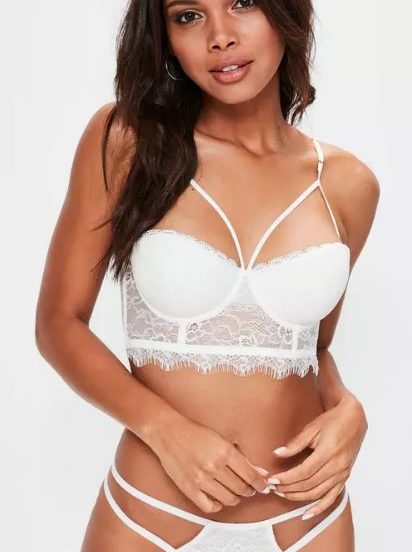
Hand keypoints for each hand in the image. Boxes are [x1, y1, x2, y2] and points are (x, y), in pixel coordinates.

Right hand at [149, 413, 269, 513]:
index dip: (260, 483)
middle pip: (242, 489)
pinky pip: (210, 507)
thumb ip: (242, 457)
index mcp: (225, 451)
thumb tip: (260, 472)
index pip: (251, 475)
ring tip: (234, 490)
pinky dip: (218, 505)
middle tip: (249, 487)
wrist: (168, 432)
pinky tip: (219, 496)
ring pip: (229, 499)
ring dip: (236, 497)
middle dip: (249, 490)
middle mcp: (214, 467)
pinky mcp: (189, 489)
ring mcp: (201, 480)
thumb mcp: (222, 439)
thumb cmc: (195, 433)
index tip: (264, 486)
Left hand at [267, 392, 367, 517]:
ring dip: (299, 496)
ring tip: (283, 494)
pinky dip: (319, 507)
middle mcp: (337, 466)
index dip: (287, 478)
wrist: (353, 419)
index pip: (304, 471)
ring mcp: (342, 474)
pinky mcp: (345, 477)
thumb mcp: (312, 428)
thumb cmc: (332, 421)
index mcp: (328, 452)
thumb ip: (295, 443)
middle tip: (273, 487)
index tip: (273, 479)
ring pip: (318, 492)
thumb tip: (277, 453)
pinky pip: (332, 497)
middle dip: (289, 488)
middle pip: (310, 484)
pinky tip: (307, 514)